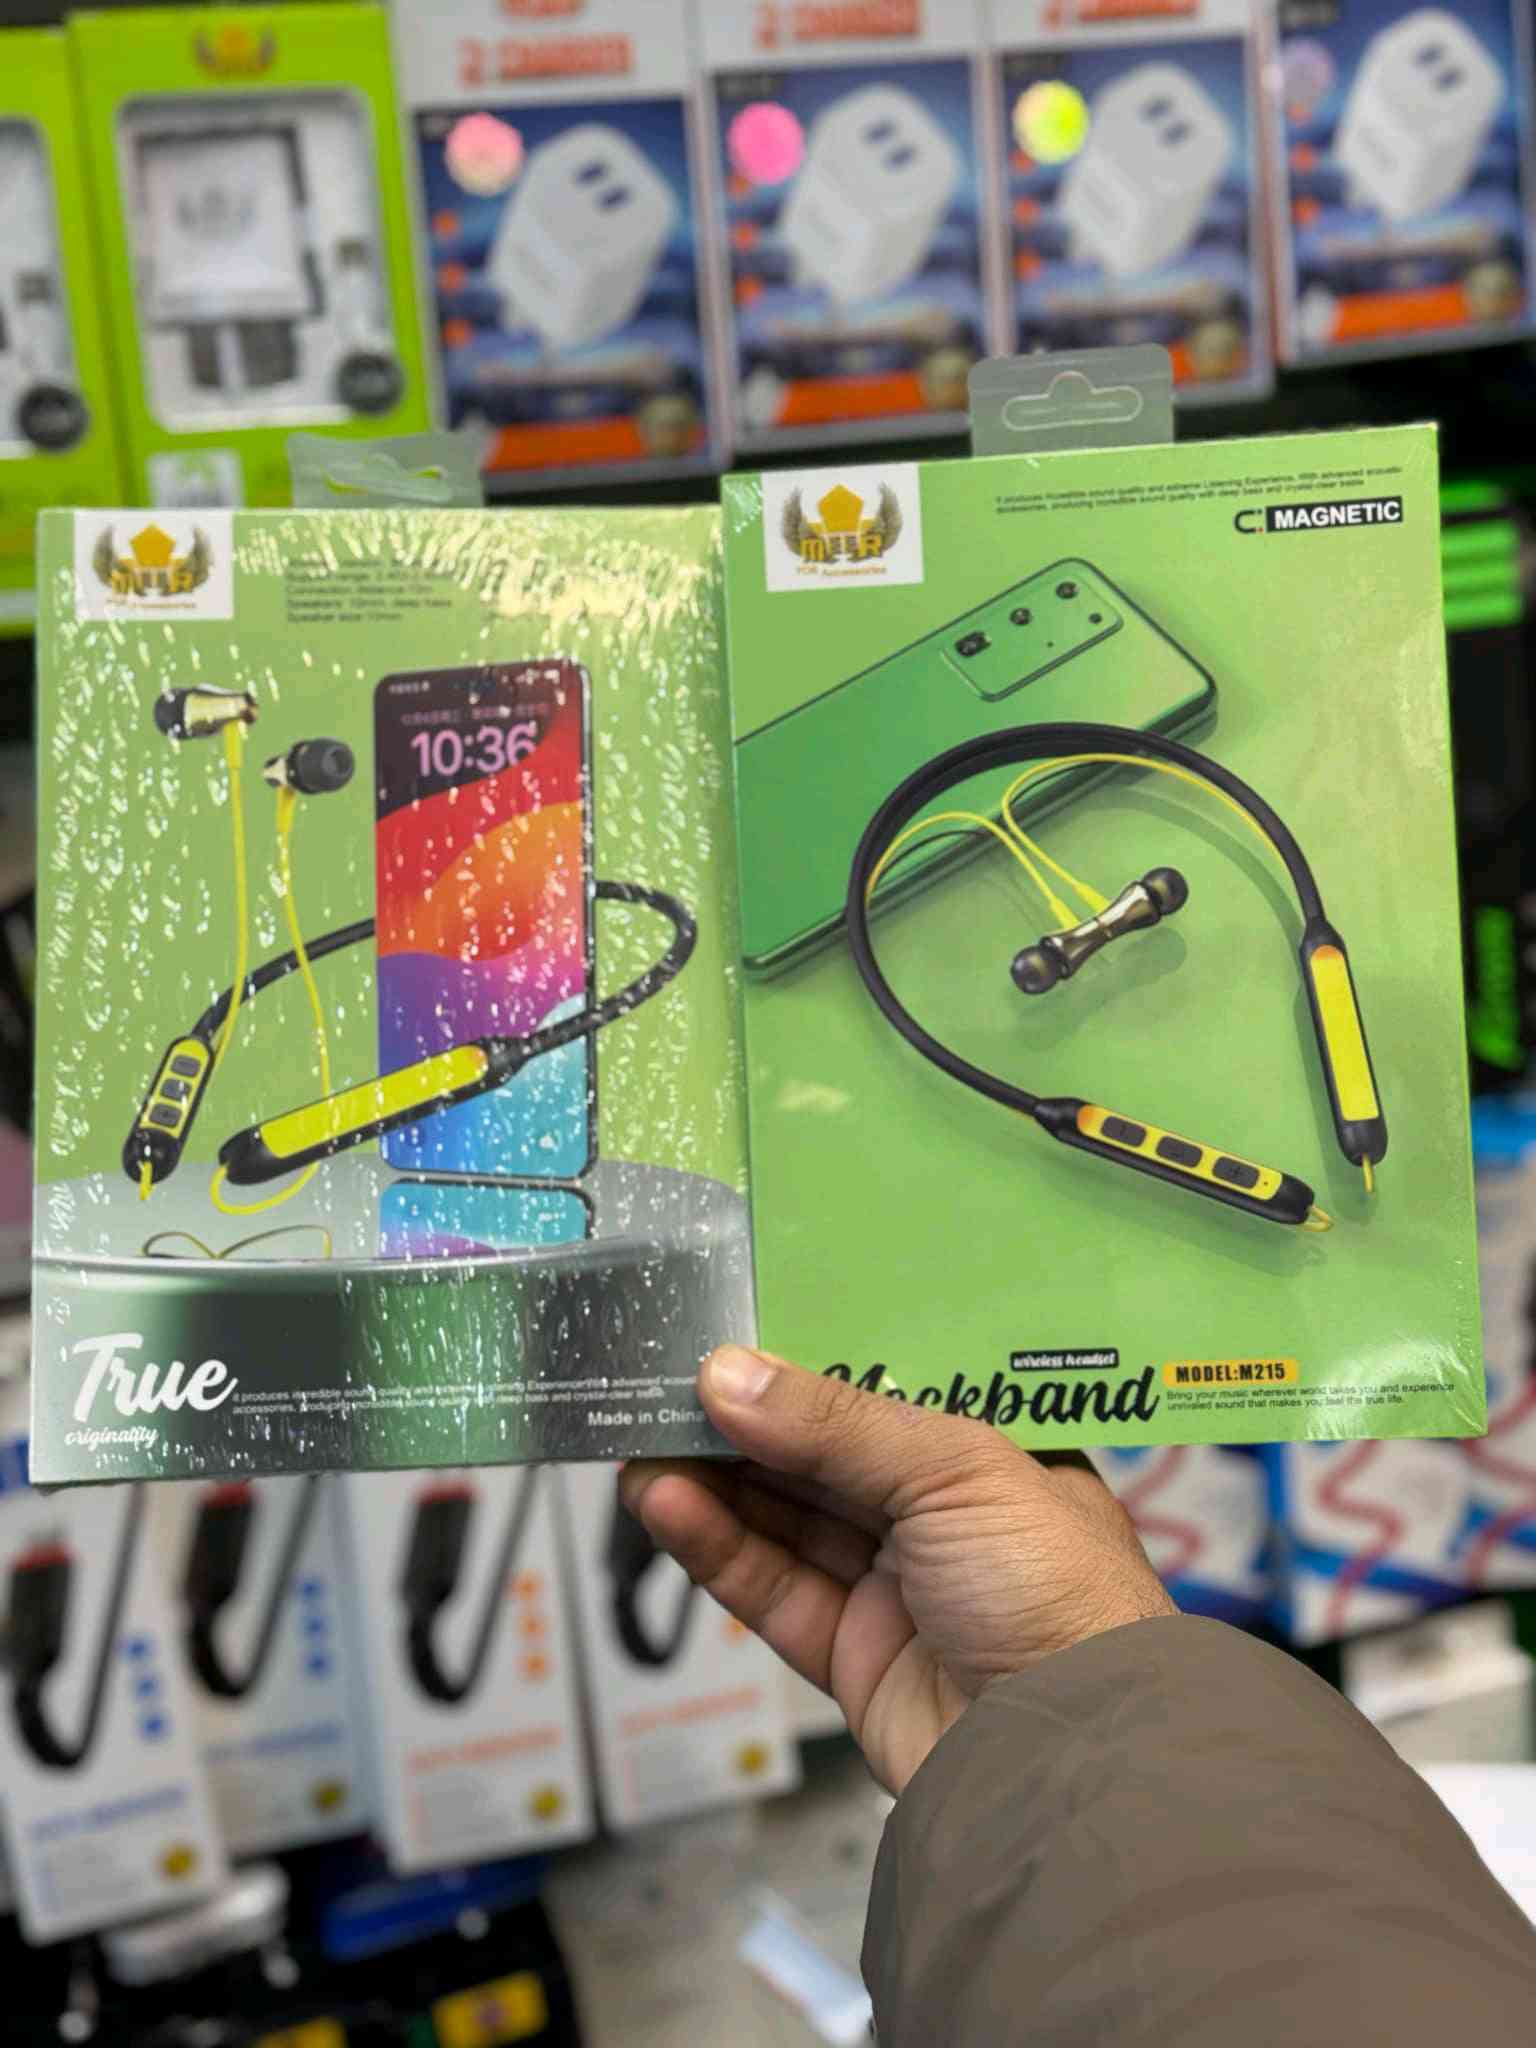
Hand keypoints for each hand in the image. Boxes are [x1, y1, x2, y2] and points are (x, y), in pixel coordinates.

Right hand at [620, 1346, 1174, 1794]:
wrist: (1073, 1760)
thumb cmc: (1053, 1589)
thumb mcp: (954, 1472)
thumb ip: (834, 1423)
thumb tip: (726, 1374)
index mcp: (991, 1453)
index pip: (884, 1391)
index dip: (805, 1362)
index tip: (725, 1333)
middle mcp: (943, 1516)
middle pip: (821, 1455)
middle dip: (740, 1421)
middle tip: (656, 1381)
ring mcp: (896, 1587)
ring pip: (784, 1520)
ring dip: (711, 1480)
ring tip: (636, 1437)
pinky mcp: (852, 1656)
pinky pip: (771, 1588)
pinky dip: (715, 1545)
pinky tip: (664, 1501)